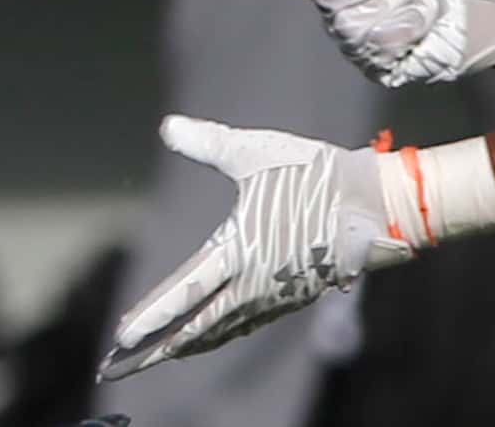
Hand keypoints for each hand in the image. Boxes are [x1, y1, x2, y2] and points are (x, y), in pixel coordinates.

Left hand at [100, 117, 410, 379]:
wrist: (377, 206)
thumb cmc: (316, 175)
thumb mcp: (257, 152)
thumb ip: (209, 143)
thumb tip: (168, 126)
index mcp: (238, 253)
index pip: (183, 294)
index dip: (150, 318)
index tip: (121, 339)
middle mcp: (252, 285)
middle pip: (193, 328)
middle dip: (153, 350)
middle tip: (117, 367)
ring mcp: (272, 296)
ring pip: (218, 330)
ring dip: (183, 346)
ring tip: (152, 357)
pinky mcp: (289, 296)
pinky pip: (244, 325)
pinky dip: (216, 336)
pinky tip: (205, 338)